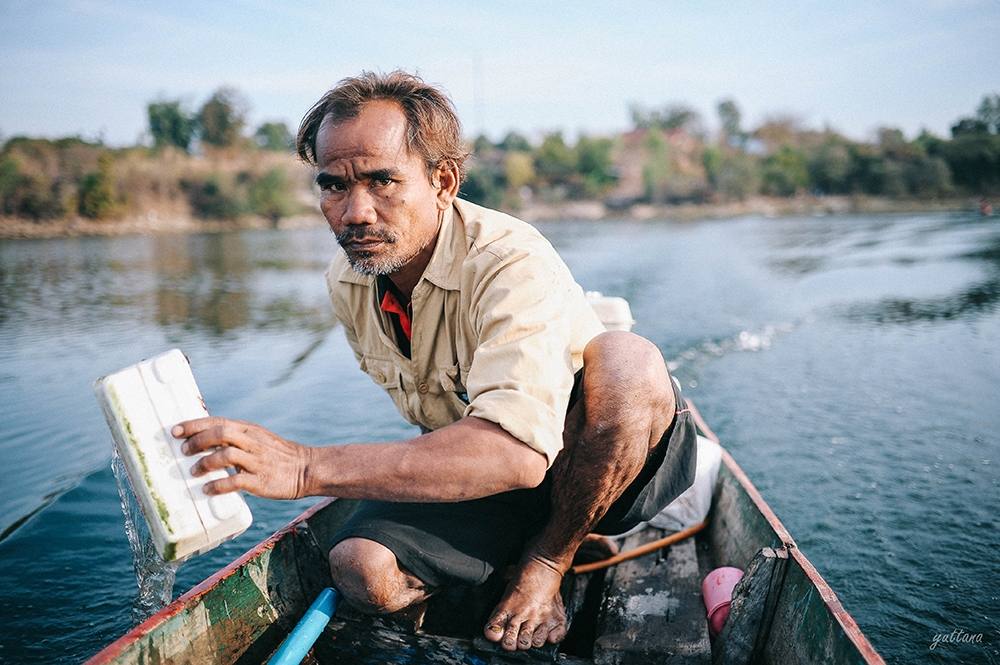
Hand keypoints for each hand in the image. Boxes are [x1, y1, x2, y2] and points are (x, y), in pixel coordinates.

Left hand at [172, 417, 311, 499]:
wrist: (306, 468)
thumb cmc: (278, 456)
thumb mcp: (259, 439)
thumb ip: (237, 439)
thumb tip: (205, 443)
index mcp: (250, 430)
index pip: (218, 421)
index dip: (194, 424)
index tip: (175, 430)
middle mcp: (252, 442)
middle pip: (220, 433)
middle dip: (197, 441)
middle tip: (183, 450)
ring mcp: (257, 461)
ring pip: (226, 455)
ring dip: (205, 463)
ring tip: (194, 472)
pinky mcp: (261, 480)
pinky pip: (235, 481)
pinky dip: (218, 485)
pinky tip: (208, 489)